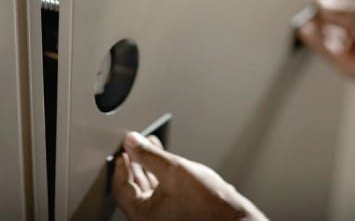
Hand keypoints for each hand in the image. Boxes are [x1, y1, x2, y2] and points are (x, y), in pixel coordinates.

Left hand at [112, 132, 267, 220]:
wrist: (233, 217)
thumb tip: (131, 141)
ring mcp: (163, 217)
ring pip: (148, 187)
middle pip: (134, 187)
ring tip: (149, 145)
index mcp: (142, 215)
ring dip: (148, 165)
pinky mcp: (176, 212)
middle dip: (135, 162)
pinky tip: (166, 160)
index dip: (122, 165)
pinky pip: (161, 190)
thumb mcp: (173, 170)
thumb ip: (149, 154)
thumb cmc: (208, 204)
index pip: (121, 187)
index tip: (124, 149)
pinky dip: (161, 173)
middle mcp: (150, 219)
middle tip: (134, 145)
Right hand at [297, 0, 354, 92]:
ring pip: (325, 36)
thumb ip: (337, 10)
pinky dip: (314, 40)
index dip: (327, 5)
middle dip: (318, 18)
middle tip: (307, 13)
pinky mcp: (340, 61)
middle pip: (330, 22)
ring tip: (303, 24)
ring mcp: (347, 47)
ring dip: (314, 30)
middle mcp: (354, 32)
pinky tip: (305, 32)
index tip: (314, 1)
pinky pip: (324, 49)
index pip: (339, 9)